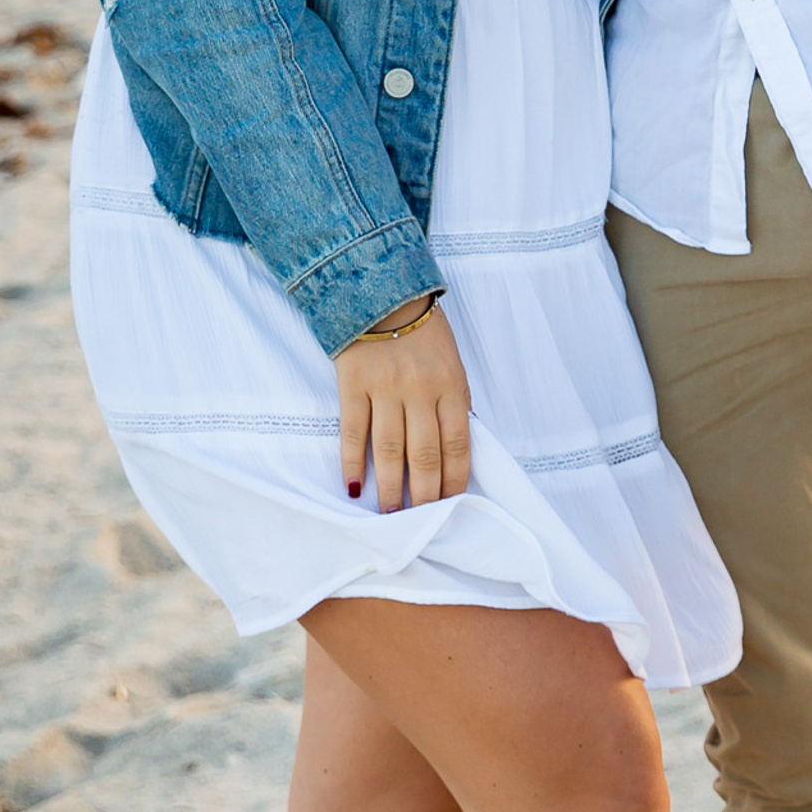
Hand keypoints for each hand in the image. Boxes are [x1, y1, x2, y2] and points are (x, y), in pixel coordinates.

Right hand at [334, 302, 473, 511]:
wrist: (380, 290)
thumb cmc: (422, 330)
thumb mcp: (452, 361)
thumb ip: (454, 400)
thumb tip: (456, 447)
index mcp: (450, 385)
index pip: (458, 444)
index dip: (454, 480)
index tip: (450, 505)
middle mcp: (420, 390)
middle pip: (424, 455)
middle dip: (424, 495)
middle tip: (420, 521)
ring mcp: (385, 388)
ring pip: (390, 451)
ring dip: (391, 488)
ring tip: (392, 513)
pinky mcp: (353, 384)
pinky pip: (354, 432)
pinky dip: (353, 463)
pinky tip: (353, 486)